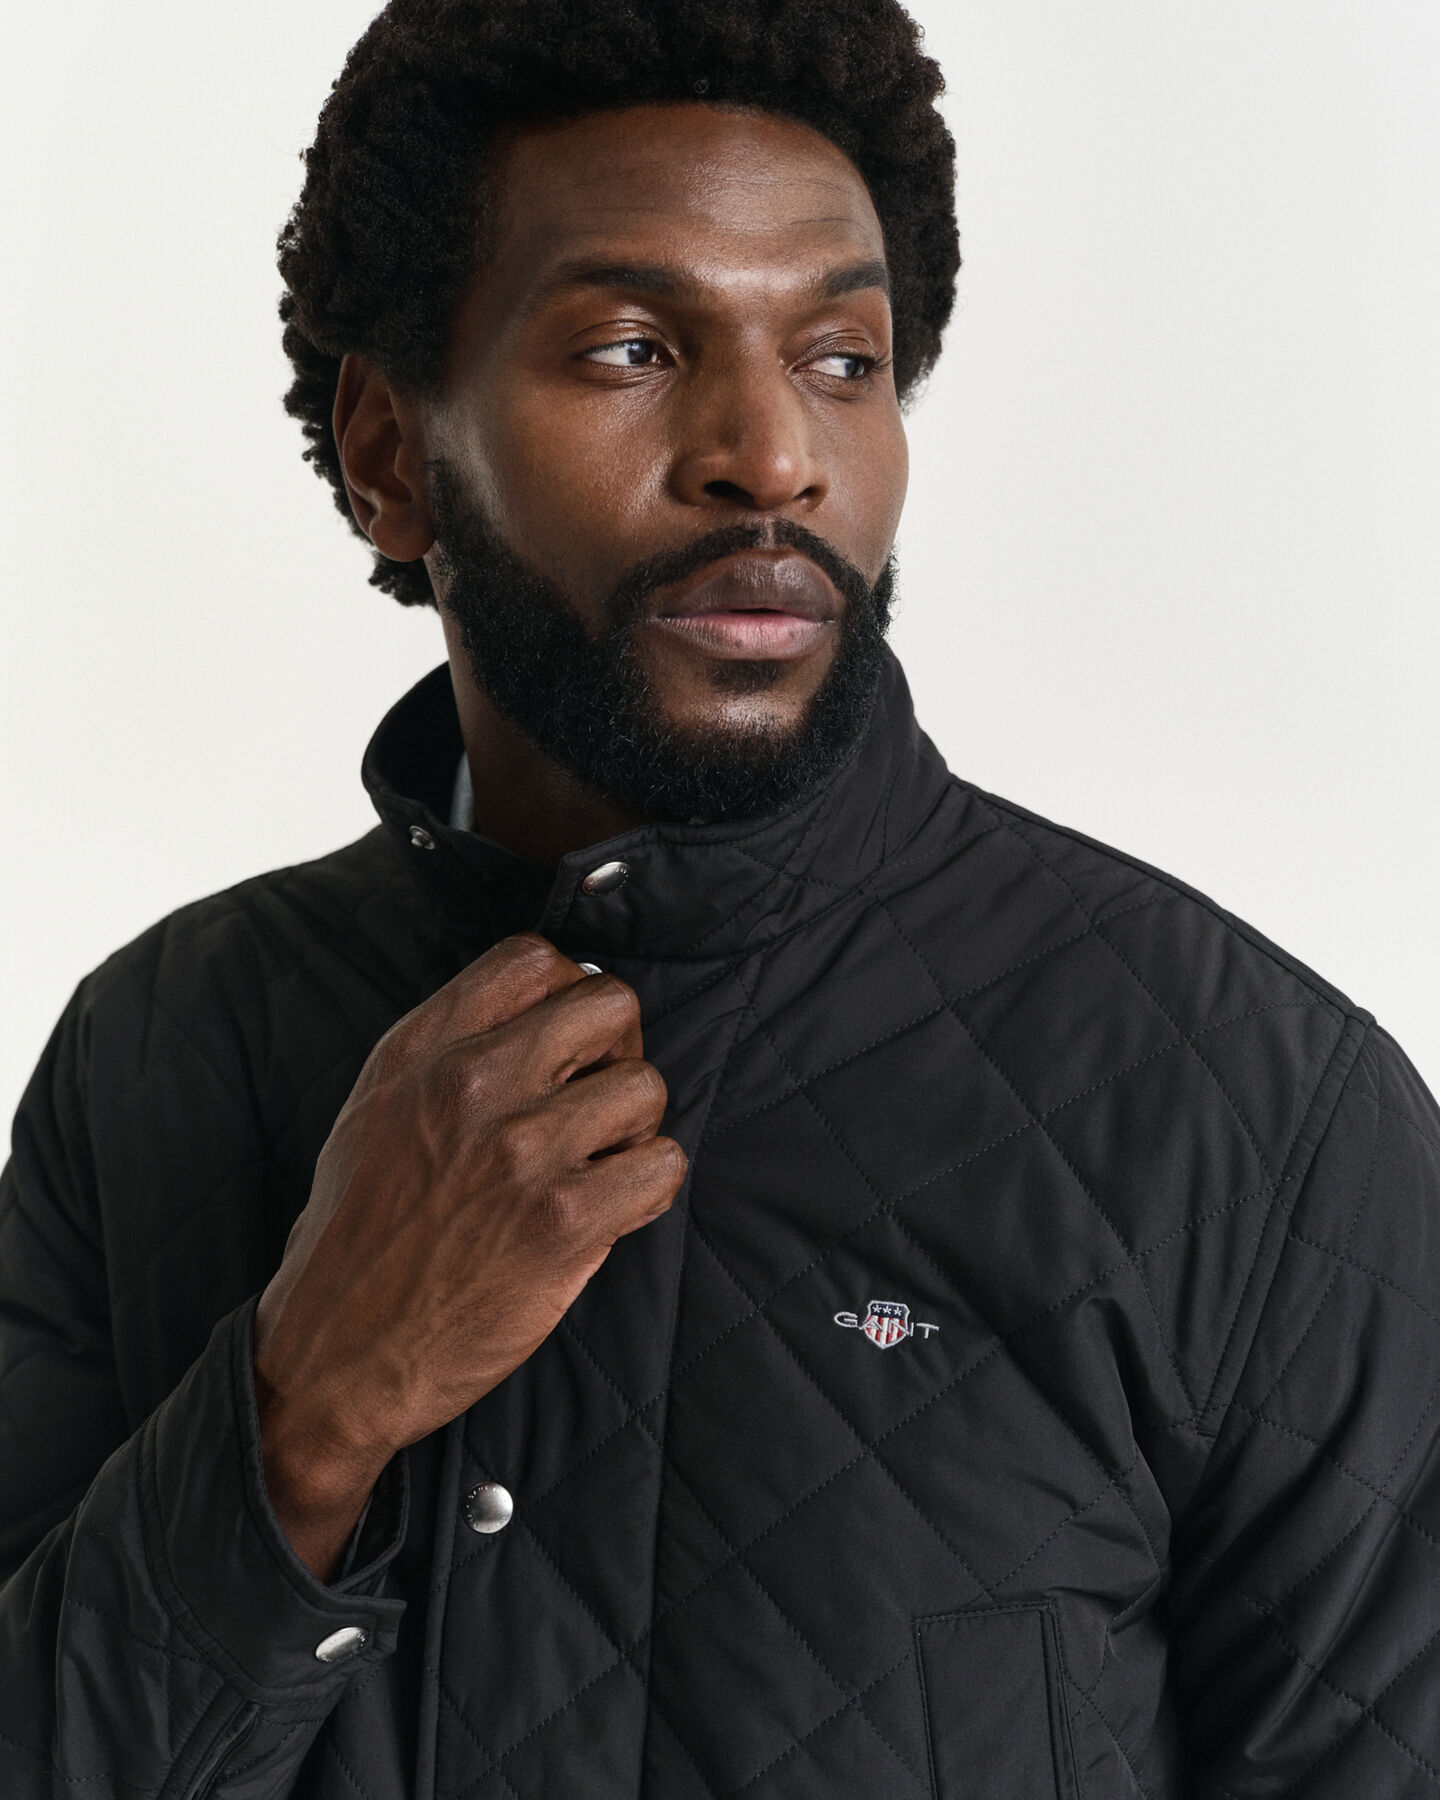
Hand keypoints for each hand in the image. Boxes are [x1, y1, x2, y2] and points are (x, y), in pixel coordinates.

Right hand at [251, 933, 685, 1577]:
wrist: (334, 1354)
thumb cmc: (360, 1236)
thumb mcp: (375, 1109)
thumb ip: (450, 1048)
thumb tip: (547, 1008)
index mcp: (422, 1049)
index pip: (534, 957)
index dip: (570, 994)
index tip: (568, 1042)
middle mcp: (470, 1084)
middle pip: (609, 1004)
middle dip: (619, 1051)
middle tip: (596, 1103)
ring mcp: (520, 1151)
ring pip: (646, 1086)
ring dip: (634, 1129)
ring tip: (594, 1168)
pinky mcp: (563, 1222)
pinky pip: (661, 1165)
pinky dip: (648, 1189)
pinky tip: (608, 1213)